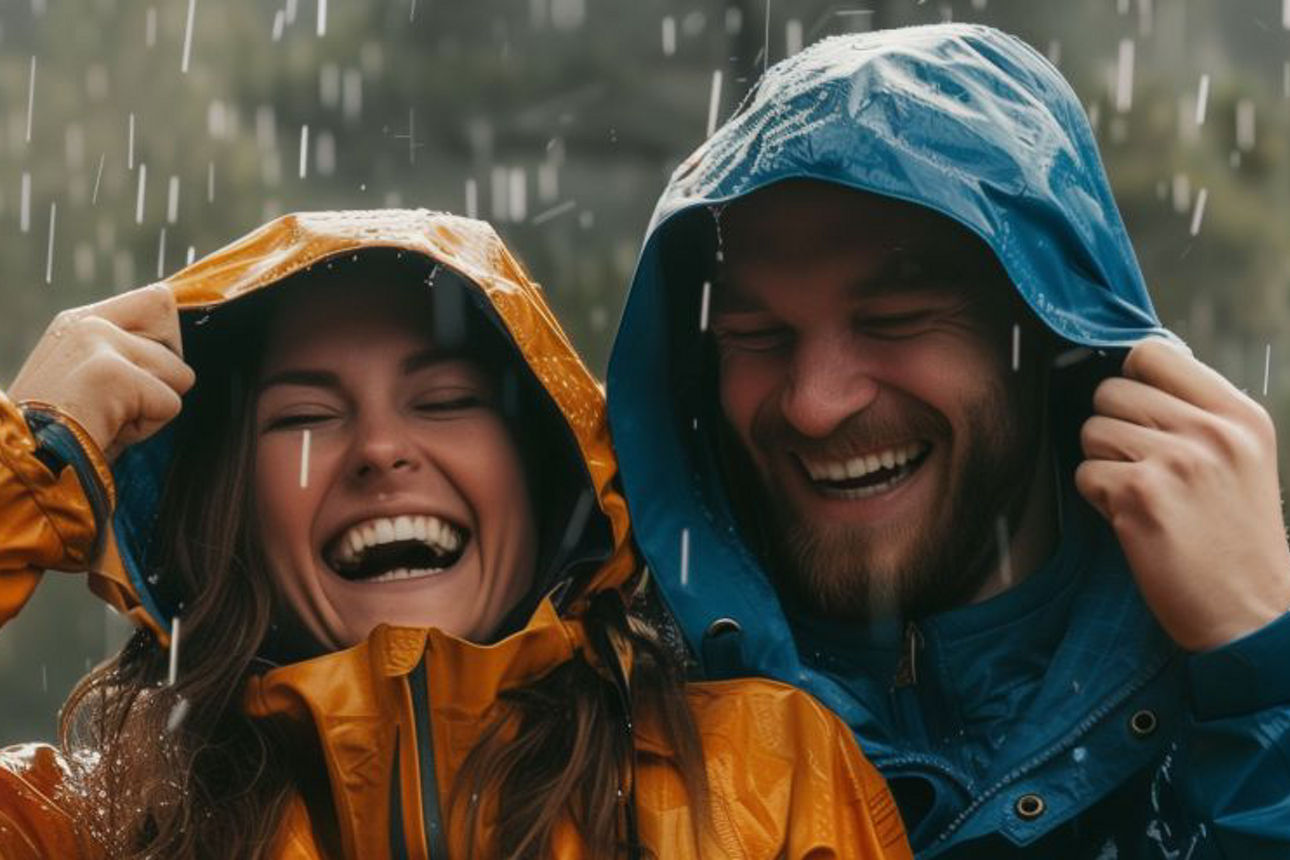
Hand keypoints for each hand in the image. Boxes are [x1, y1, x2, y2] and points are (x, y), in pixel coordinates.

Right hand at [8, 284, 194, 463]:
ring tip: (108, 419)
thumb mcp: (93, 380)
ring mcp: (97, 342)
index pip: (159, 300)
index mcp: (80, 321)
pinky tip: (107, 430)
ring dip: (153, 408)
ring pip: (180, 374)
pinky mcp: (110, 372)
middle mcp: (88, 322)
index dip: (169, 338)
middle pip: (176, 333)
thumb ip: (129, 354)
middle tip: (119, 403)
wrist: (25, 462)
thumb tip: (181, 355)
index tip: (147, 373)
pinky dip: (147, 428)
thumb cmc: (63, 433)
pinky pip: (170, 403)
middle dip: (164, 377)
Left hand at [1074, 338, 1289, 651]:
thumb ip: (1196, 412)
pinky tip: (1134, 520)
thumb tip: (1135, 371)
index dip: (1132, 380)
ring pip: (1092, 430)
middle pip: (1112, 391)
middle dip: (1112, 428)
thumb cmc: (1237, 536)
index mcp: (1238, 414)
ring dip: (1103, 463)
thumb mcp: (1241, 457)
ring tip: (1143, 495)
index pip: (1154, 353)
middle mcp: (1209, 430)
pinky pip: (1085, 473)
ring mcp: (1174, 461)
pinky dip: (1098, 498)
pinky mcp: (1140, 496)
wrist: (1251, 612)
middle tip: (1140, 466)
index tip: (1139, 412)